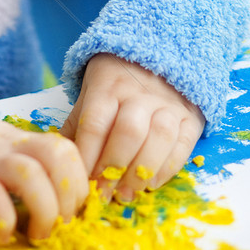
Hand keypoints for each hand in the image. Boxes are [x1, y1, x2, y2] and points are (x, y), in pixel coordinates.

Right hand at [0, 115, 89, 243]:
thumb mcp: (1, 155)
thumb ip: (29, 169)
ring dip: (44, 209)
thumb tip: (65, 204)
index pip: (65, 149)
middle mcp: (7, 148)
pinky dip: (4, 219)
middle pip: (56, 156)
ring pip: (29, 174)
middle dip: (69, 196)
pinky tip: (2, 235)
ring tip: (37, 234)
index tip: (75, 210)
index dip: (79, 181)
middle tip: (60, 225)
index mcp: (21, 142)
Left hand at [60, 54, 204, 201]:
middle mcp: (139, 93)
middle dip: (114, 168)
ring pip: (159, 138)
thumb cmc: (115, 81)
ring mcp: (168, 104)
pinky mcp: (190, 116)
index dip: (88, 157)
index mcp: (107, 86)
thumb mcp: (90, 92)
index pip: (95, 124)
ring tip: (125, 194)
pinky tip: (150, 184)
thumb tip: (59, 160)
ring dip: (141, 172)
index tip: (81, 182)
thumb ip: (77, 124)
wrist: (158, 55)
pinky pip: (183, 144)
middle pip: (128, 132)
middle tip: (103, 194)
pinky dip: (167, 169)